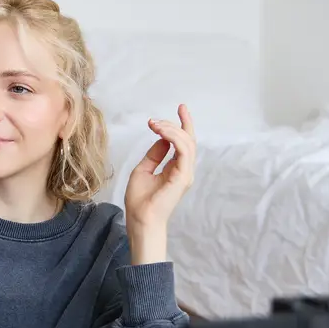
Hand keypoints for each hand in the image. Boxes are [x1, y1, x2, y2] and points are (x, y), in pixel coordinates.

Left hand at [123, 104, 196, 263]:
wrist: (140, 219)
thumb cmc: (140, 200)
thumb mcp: (143, 170)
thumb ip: (154, 155)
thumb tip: (162, 139)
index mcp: (176, 169)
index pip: (184, 143)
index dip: (183, 124)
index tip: (180, 108)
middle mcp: (184, 170)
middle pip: (188, 140)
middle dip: (177, 123)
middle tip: (156, 120)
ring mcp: (185, 173)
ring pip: (187, 142)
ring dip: (171, 129)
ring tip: (155, 124)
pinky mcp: (182, 176)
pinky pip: (183, 150)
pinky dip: (174, 137)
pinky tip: (160, 132)